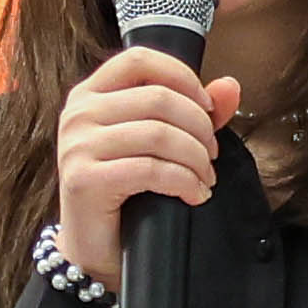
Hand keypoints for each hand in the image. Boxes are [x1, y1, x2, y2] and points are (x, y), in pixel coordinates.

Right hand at [56, 45, 239, 270]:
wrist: (96, 248)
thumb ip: (193, 110)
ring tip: (205, 177)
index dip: (182, 77)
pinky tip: (195, 194)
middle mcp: (79, 113)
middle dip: (199, 127)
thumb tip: (230, 86)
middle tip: (211, 155)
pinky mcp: (85, 179)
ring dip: (196, 158)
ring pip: (159, 134)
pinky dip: (185, 182)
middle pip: (158, 98)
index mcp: (91, 94)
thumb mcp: (158, 144)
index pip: (139, 59)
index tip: (208, 108)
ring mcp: (77, 145)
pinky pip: (151, 170)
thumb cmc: (127, 191)